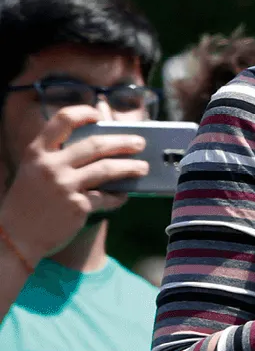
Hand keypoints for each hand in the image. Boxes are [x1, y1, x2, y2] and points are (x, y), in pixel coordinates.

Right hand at [0, 106, 147, 266]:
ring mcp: (64, 186)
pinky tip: (123, 195)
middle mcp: (50, 166)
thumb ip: (58, 155)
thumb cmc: (29, 201)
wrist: (14, 237)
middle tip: (140, 143)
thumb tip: (99, 143)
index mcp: (37, 152)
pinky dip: (118, 197)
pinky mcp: (77, 206)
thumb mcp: (34, 171)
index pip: (63, 120)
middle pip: (96, 144)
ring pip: (107, 169)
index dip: (84, 113)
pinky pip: (106, 196)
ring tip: (143, 167)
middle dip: (123, 142)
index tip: (99, 115)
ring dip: (130, 167)